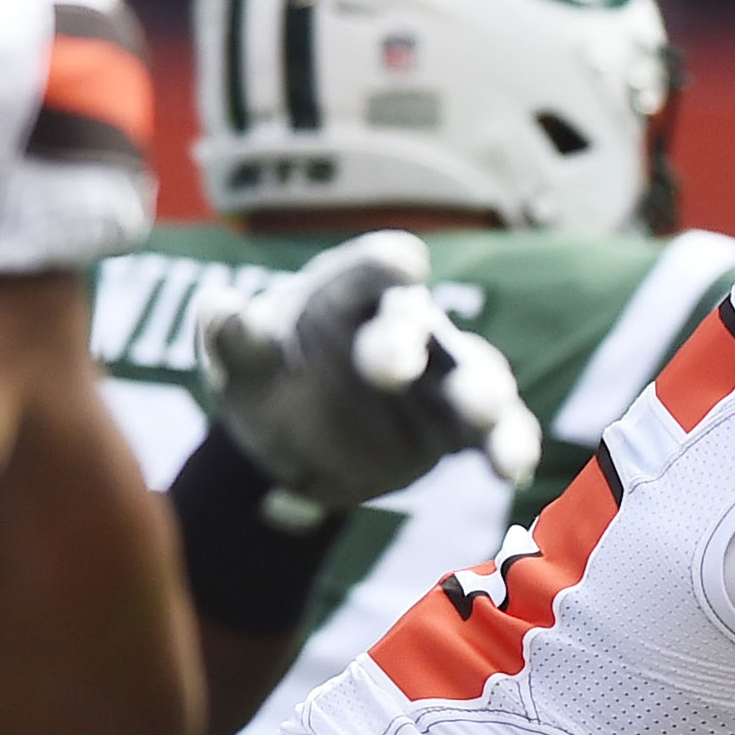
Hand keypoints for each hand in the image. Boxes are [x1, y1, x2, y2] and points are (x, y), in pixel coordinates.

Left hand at [198, 230, 540, 526]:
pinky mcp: (462, 425)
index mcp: (343, 298)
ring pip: (474, 373)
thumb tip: (223, 309)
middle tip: (390, 372)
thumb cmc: (270, 387)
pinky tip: (511, 471)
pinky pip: (498, 431)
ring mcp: (440, 376)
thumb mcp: (240, 369)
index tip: (404, 263)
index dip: (382, 265)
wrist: (301, 451)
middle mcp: (401, 327)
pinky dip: (510, 445)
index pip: (362, 274)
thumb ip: (233, 341)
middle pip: (415, 324)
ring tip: (483, 417)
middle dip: (407, 343)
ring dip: (482, 393)